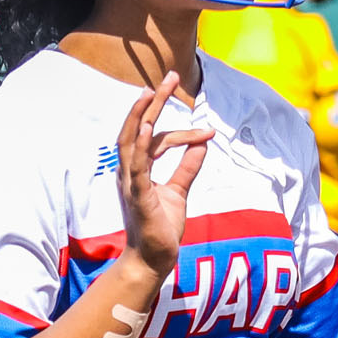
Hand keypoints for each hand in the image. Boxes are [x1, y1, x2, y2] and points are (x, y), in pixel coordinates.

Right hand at [117, 71, 211, 276]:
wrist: (154, 261)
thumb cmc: (161, 229)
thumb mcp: (179, 192)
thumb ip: (187, 168)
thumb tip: (202, 144)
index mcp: (138, 171)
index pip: (154, 139)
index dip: (180, 131)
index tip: (208, 130)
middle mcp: (129, 173)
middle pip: (135, 128)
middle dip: (152, 102)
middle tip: (168, 77)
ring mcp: (131, 184)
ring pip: (131, 142)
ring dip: (141, 116)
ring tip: (152, 92)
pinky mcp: (139, 196)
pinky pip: (137, 167)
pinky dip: (141, 146)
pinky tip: (147, 128)